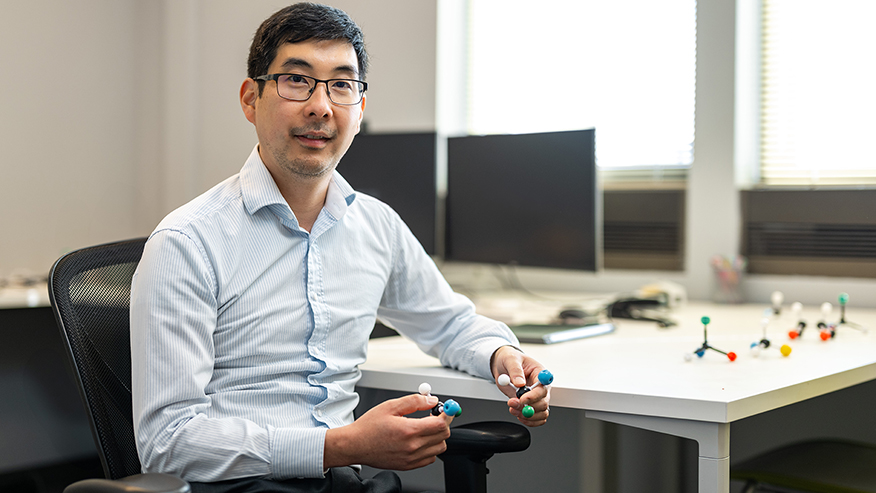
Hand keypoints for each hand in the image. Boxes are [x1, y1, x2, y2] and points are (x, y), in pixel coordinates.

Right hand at [324, 393, 453, 470]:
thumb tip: (432, 400)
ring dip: (438, 436)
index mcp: (408, 430)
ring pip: (439, 448)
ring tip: (425, 428)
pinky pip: (430, 458)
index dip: (447, 414)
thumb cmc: (369, 426)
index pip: (441, 424)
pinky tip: (420, 440)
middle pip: (443, 436)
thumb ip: (414, 401)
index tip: (446, 409)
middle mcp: (412, 447)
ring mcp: (411, 458)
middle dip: (443, 423)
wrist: (355, 445)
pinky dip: (430, 448)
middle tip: (434, 416)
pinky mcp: (408, 466)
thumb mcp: (390, 406)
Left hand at [491, 346, 550, 426]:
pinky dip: (528, 420)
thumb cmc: (510, 359)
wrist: (503, 366)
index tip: (522, 399)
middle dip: (528, 407)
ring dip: (527, 415)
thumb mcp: (511, 360)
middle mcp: (541, 387)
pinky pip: (537, 418)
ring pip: (541, 413)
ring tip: (512, 409)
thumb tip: (520, 383)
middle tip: (512, 403)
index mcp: (540, 374)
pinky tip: (518, 414)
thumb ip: (515, 370)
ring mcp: (536, 397)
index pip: (543, 387)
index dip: (534, 396)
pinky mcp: (530, 405)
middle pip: (543, 403)